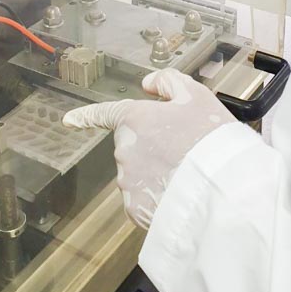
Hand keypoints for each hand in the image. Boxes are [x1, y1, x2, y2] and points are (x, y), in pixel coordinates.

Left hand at [63, 68, 234, 228]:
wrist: (221, 190)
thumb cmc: (209, 140)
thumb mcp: (196, 96)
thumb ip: (167, 82)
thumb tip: (148, 84)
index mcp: (135, 119)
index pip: (104, 113)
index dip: (86, 116)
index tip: (69, 120)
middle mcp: (124, 149)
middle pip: (131, 144)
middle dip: (150, 145)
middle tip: (181, 148)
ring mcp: (128, 181)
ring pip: (138, 173)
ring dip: (154, 171)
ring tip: (185, 173)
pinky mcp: (135, 209)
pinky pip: (143, 198)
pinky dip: (157, 196)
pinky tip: (179, 192)